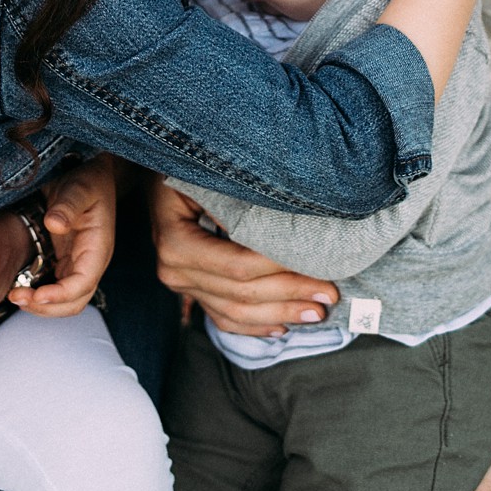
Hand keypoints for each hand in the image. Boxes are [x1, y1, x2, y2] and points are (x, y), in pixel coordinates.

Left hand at [14, 154, 116, 316]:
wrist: (86, 174)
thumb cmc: (87, 180)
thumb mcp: (79, 188)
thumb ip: (68, 205)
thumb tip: (54, 225)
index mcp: (97, 248)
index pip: (83, 283)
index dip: (61, 295)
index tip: (36, 295)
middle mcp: (90, 262)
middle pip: (74, 302)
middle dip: (46, 307)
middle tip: (15, 296)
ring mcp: (77, 265)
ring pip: (64, 301)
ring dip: (40, 305)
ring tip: (14, 295)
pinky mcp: (64, 263)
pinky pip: (53, 289)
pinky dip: (37, 295)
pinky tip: (18, 287)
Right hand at [148, 178, 337, 335]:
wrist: (161, 167)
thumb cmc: (189, 164)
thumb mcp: (208, 173)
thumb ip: (239, 200)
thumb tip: (281, 227)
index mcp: (177, 242)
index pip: (240, 266)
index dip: (282, 273)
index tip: (321, 269)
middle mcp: (173, 269)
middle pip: (241, 294)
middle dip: (290, 296)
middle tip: (329, 295)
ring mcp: (180, 283)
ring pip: (234, 313)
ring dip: (278, 315)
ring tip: (315, 313)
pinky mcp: (189, 289)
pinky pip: (222, 317)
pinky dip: (254, 325)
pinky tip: (282, 326)